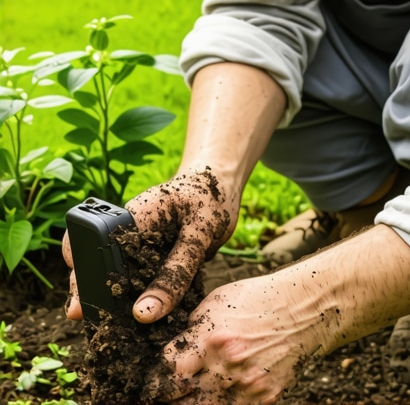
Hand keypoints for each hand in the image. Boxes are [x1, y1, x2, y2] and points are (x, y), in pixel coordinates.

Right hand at [63, 168, 237, 322]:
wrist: (223, 185)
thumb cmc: (210, 199)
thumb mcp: (198, 235)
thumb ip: (176, 273)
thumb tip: (144, 314)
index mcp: (132, 215)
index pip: (91, 244)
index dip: (81, 274)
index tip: (81, 308)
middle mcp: (130, 228)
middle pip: (100, 262)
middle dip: (97, 293)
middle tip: (101, 324)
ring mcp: (142, 241)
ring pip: (121, 273)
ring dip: (122, 298)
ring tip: (122, 329)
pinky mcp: (156, 253)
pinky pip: (144, 276)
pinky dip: (146, 295)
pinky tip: (151, 316)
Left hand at [157, 265, 335, 404]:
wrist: (303, 308)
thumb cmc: (258, 298)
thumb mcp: (216, 302)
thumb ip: (193, 328)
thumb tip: (176, 349)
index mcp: (209, 339)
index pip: (165, 373)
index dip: (152, 383)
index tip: (149, 387)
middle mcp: (226, 367)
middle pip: (180, 401)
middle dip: (167, 400)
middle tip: (163, 397)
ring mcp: (246, 386)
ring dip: (193, 404)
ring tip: (189, 398)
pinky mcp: (265, 398)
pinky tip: (218, 396)